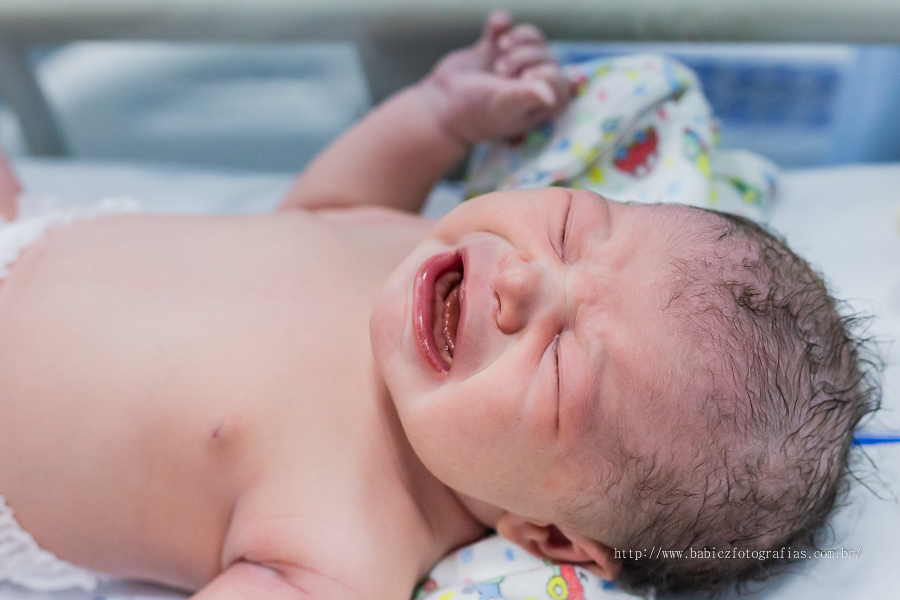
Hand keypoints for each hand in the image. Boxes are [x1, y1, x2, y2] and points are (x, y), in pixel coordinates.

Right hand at [422, 10, 572, 144]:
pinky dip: (501, 22)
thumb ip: (528, 96)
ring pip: (531, 39)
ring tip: (501, 47)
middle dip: (526, 56)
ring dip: (519, 37)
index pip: (560, 82)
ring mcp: (510, 64)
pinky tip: (495, 26)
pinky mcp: (491, 50)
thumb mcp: (504, 105)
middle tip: (501, 71)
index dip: (547, 74)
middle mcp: (527, 84)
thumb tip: (551, 95)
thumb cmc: (474, 112)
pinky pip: (505, 28)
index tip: (524, 78)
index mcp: (536, 104)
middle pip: (547, 56)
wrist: (440, 105)